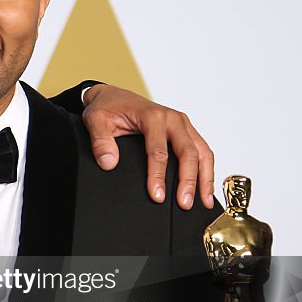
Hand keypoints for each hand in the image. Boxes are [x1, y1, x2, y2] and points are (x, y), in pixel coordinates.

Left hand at [82, 84, 214, 209]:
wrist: (113, 97)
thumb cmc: (107, 108)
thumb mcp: (95, 120)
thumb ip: (100, 141)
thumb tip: (109, 163)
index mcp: (152, 116)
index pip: (158, 150)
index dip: (158, 175)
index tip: (157, 196)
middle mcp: (172, 118)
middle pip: (187, 152)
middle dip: (188, 180)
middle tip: (184, 204)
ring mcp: (182, 124)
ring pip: (201, 151)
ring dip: (204, 177)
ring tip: (203, 202)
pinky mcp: (185, 130)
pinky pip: (202, 150)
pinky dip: (206, 169)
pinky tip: (205, 188)